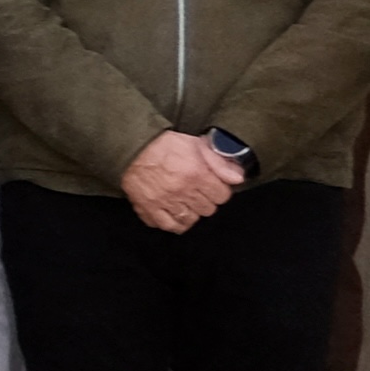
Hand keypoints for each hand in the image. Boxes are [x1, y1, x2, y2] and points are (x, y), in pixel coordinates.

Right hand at [121, 130, 240, 232]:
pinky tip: (175, 214)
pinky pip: (168, 225)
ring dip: (191, 212)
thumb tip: (238, 177)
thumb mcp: (195, 144)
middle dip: (206, 201)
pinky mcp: (149, 208)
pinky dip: (174, 223)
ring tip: (186, 202)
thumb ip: (219, 162)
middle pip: (208, 209)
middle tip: (198, 192)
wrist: (132, 148)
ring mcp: (165, 202)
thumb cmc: (163, 145)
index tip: (213, 186)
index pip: (222, 196)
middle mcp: (182, 190)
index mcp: (196, 173)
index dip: (219, 190)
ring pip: (191, 220)